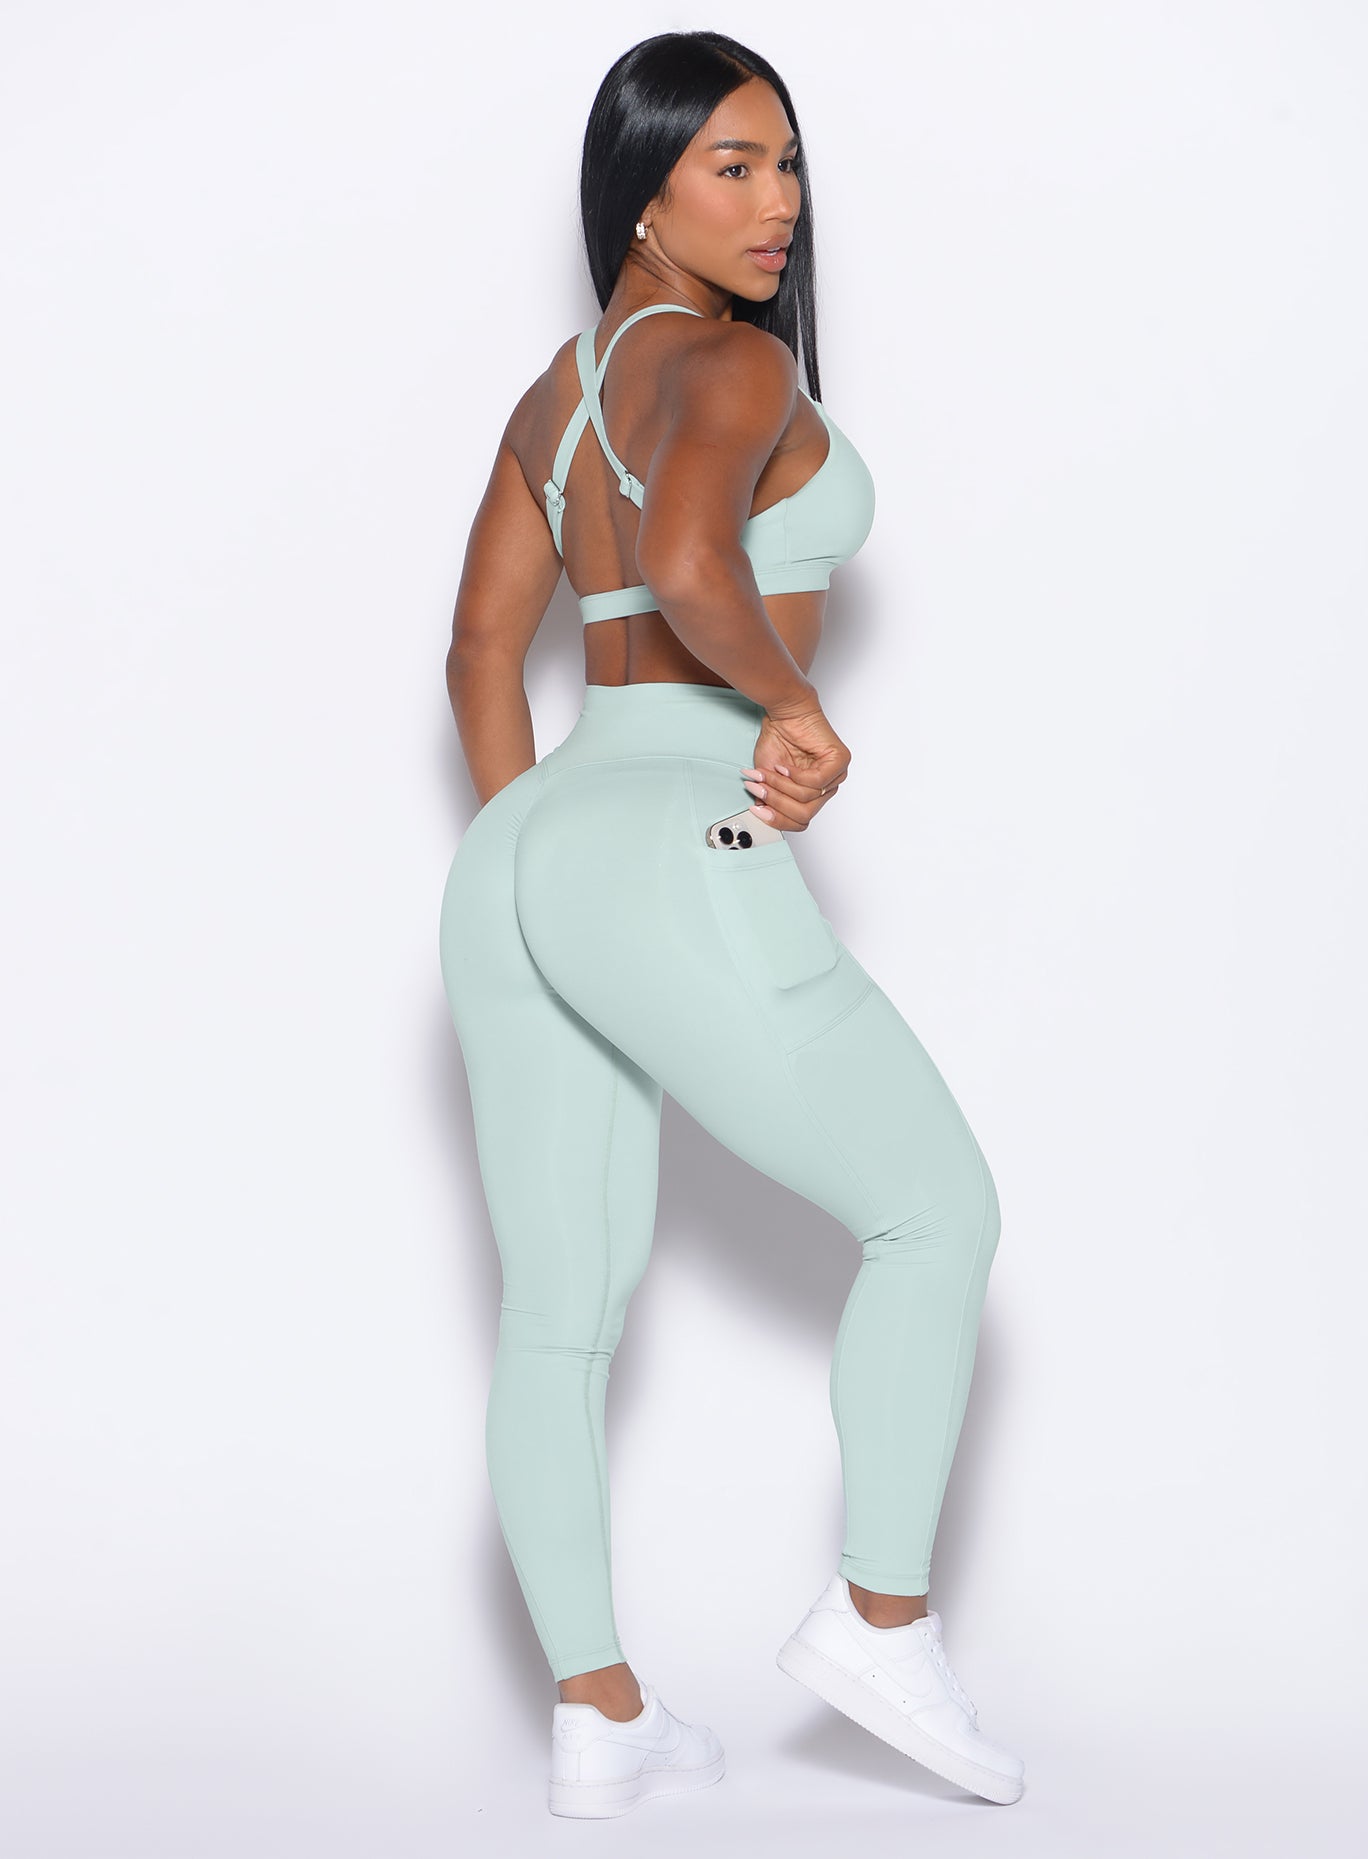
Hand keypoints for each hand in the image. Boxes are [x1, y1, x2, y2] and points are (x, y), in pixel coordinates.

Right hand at [740, 704, 850, 831]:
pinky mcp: (839, 762)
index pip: (800, 822)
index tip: (757, 811)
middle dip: (776, 802)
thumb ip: (769, 800)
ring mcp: (836, 776)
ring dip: (781, 787)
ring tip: (769, 773)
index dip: (777, 820)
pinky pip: (816, 783)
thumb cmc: (780, 739)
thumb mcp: (767, 778)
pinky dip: (795, 776)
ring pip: (807, 800)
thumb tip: (762, 816)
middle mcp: (827, 787)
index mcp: (813, 794)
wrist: (785, 713)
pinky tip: (784, 766)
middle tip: (759, 790)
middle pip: (804, 815)